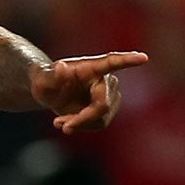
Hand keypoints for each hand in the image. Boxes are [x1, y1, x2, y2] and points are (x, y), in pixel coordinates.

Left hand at [33, 52, 148, 132]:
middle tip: (59, 124)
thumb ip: (51, 75)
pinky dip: (82, 127)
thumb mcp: (42, 79)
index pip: (112, 62)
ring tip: (60, 121)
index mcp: (92, 67)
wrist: (50, 92)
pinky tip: (68, 123)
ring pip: (101, 118)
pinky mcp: (108, 108)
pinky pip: (99, 124)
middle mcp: (106, 79)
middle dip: (81, 118)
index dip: (128, 60)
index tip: (142, 58)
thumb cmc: (45, 80)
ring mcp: (109, 94)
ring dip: (79, 123)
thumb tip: (61, 67)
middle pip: (102, 105)